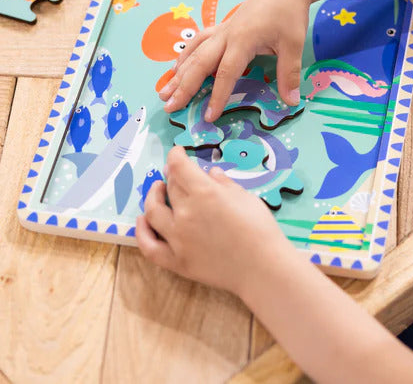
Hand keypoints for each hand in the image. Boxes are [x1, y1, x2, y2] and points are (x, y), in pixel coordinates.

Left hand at [136, 146, 294, 295]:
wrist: (262, 268)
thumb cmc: (260, 229)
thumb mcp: (246, 197)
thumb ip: (225, 184)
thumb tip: (210, 174)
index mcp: (205, 193)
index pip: (179, 167)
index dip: (175, 155)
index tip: (177, 152)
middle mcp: (186, 213)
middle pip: (170, 186)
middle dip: (172, 174)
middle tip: (176, 172)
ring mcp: (177, 238)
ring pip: (153, 211)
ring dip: (152, 196)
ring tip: (157, 189)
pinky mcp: (176, 261)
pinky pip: (149, 246)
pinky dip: (141, 231)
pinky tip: (142, 220)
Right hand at [158, 0, 311, 120]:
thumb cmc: (290, 12)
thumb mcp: (293, 44)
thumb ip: (289, 74)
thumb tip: (291, 102)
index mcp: (243, 40)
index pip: (225, 73)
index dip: (217, 96)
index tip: (209, 117)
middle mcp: (227, 34)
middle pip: (200, 62)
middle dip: (183, 86)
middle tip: (169, 106)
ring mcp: (223, 29)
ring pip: (195, 51)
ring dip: (179, 72)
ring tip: (165, 90)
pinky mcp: (224, 26)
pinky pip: (199, 41)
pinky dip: (186, 55)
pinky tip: (179, 66)